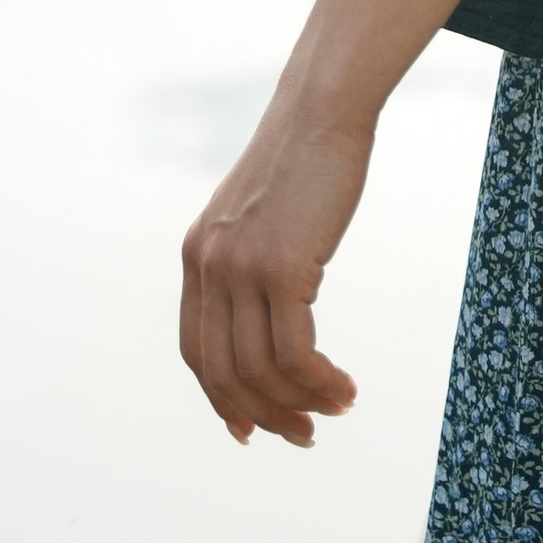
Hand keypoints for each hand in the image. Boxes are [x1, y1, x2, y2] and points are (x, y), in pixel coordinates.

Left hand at [174, 0, 501, 451]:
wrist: (324, 108)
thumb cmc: (306, 155)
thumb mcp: (262, 213)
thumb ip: (253, 258)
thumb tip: (273, 309)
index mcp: (197, 256)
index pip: (197, 351)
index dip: (222, 398)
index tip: (252, 428)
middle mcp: (208, 267)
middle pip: (226, 372)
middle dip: (264, 413)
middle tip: (303, 434)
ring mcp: (240, 269)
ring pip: (262, 370)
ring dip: (301, 403)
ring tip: (337, 409)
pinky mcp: (281, 268)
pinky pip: (295, 352)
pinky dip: (320, 381)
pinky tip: (346, 386)